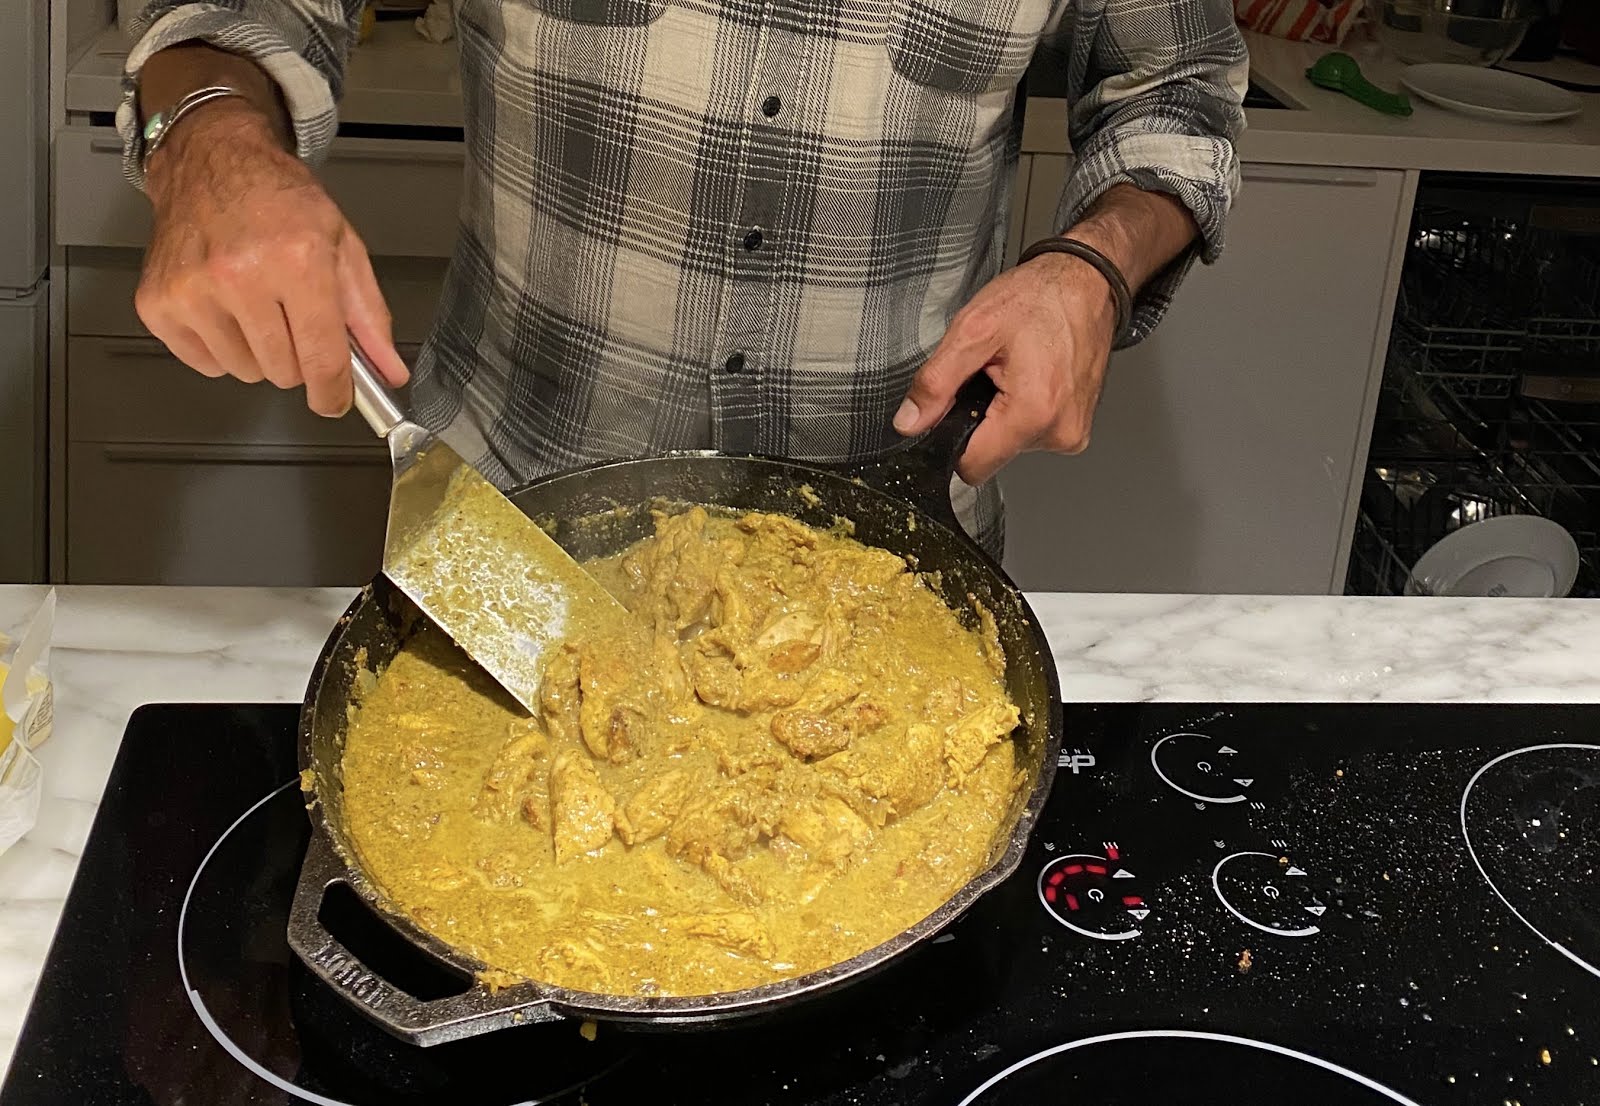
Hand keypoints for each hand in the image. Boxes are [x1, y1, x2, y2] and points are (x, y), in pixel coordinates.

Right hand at [135, 100, 407, 416]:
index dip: (333, 391)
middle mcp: (241, 275)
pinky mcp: (158, 303)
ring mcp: (193, 291)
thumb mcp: (342, 247)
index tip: (333, 399)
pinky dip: (220, 348)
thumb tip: (387, 370)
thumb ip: (368, 316)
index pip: (322, 358)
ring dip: (258, 352)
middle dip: (297, 357)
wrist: (213, 162)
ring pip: (245, 372)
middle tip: (292, 317)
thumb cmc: (278, 200)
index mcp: (297, 260)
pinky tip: (225, 308)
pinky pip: (205, 363)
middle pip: (284, 373)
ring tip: (256, 304)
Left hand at [893, 251, 1116, 485]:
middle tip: (991, 374)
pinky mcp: (1077, 429)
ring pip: (1010, 445)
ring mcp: (1073, 433)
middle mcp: (1059, 432)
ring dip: (1001, 414)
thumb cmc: (1039, 298)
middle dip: (979, 419)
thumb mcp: (973, 330)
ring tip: (1013, 371)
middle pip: (991, 455)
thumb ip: (936, 382)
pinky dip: (1023, 412)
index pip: (972, 466)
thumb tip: (910, 422)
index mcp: (1033, 412)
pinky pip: (1032, 435)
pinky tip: (1030, 378)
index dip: (951, 438)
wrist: (1086, 283)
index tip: (956, 403)